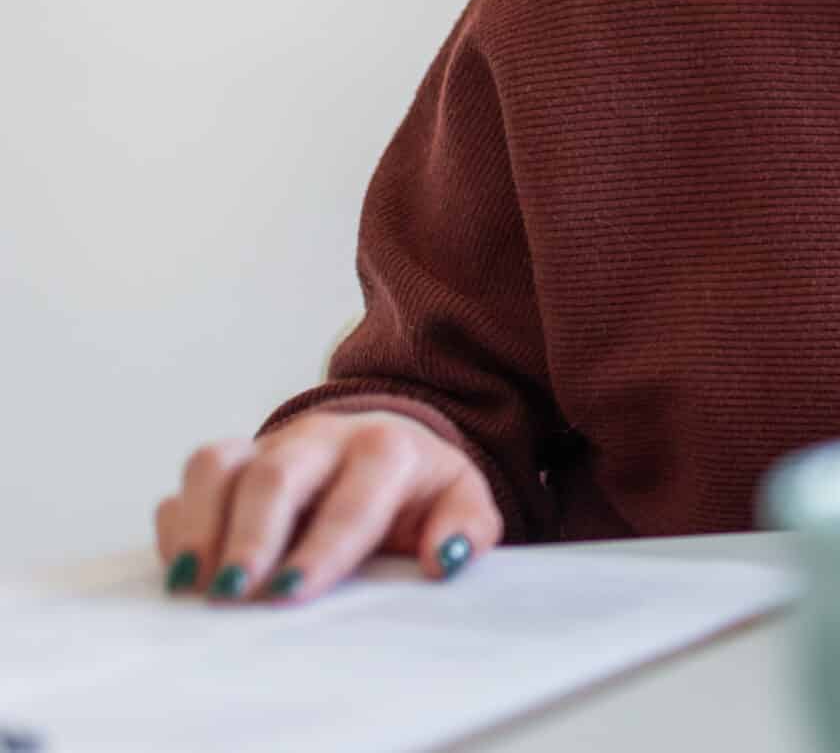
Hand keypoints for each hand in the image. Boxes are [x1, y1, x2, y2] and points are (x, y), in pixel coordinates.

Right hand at [153, 409, 500, 604]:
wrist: (386, 448)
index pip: (353, 498)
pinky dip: (179, 526)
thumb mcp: (460, 499)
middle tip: (233, 593)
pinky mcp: (231, 463)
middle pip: (275, 476)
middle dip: (251, 537)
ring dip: (201, 526)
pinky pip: (190, 484)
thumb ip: (469, 525)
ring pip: (217, 465)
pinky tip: (183, 572)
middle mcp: (320, 438)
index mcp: (385, 448)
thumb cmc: (419, 488)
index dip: (322, 547)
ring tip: (194, 585)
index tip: (291, 591)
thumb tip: (449, 557)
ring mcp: (268, 446)